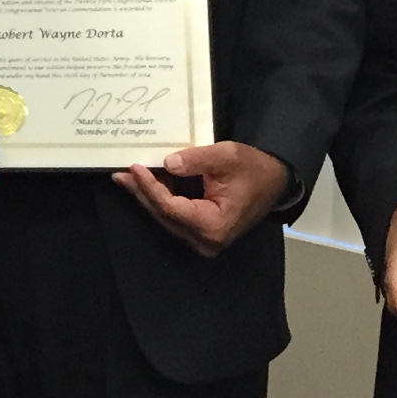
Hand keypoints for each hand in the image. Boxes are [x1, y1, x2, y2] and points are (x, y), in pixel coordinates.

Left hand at [114, 141, 289, 255]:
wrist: (275, 182)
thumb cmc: (254, 169)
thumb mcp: (227, 156)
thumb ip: (196, 160)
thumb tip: (166, 164)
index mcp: (214, 225)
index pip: (170, 207)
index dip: (149, 188)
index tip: (133, 168)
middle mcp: (206, 241)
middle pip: (163, 216)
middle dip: (142, 193)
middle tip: (121, 174)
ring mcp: (203, 241)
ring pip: (166, 218)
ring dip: (148, 196)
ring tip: (129, 176)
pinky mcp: (202, 234)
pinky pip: (174, 217)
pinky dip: (161, 199)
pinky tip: (147, 183)